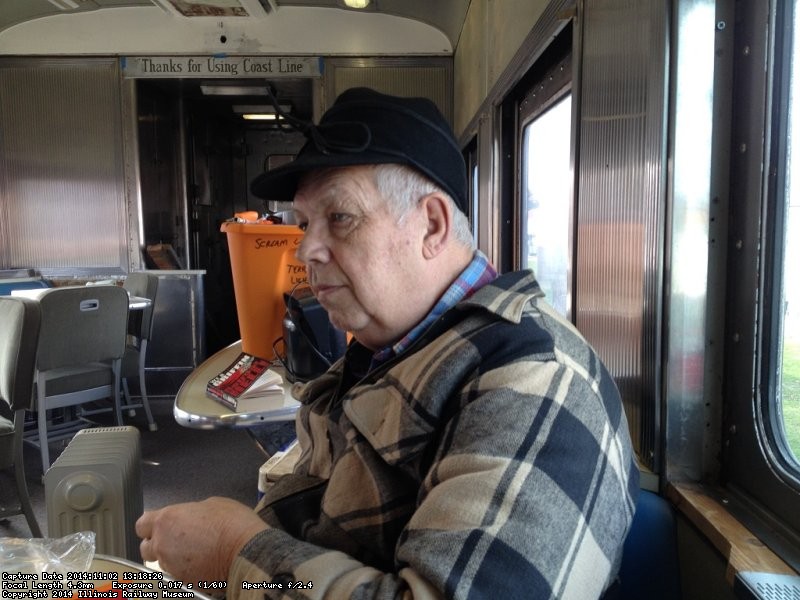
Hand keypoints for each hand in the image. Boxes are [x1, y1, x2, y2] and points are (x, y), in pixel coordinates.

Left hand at [135, 497, 267, 583]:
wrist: (247, 551)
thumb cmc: (232, 524)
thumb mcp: (211, 504)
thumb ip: (191, 511)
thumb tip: (189, 518)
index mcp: (167, 521)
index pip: (141, 525)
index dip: (151, 524)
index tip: (163, 523)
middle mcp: (163, 545)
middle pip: (146, 548)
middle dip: (157, 544)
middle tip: (176, 539)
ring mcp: (171, 567)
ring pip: (162, 563)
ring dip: (173, 557)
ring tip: (195, 551)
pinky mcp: (184, 582)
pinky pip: (178, 575)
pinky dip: (187, 569)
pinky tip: (203, 562)